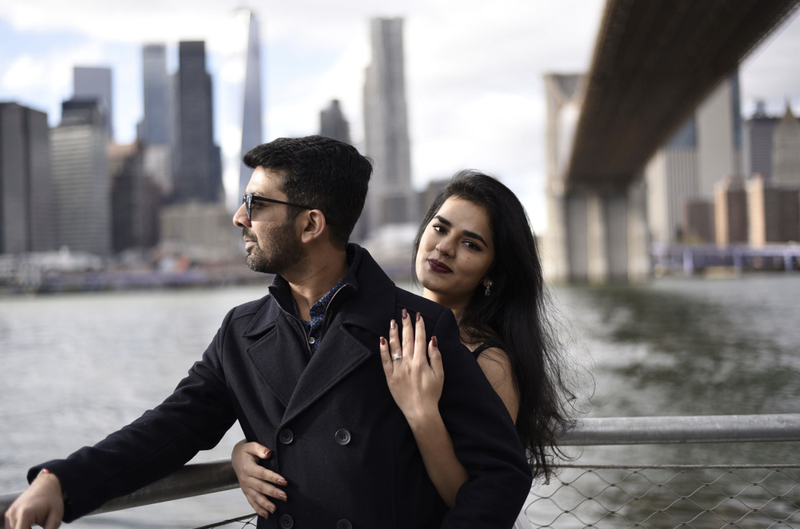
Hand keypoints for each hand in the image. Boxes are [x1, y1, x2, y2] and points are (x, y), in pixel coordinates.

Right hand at [4, 470, 63, 528]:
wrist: (47, 485)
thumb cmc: (53, 501)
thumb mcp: (56, 517)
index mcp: (25, 514)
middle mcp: (13, 513)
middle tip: (37, 527)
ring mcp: (9, 514)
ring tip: (34, 526)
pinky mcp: (8, 514)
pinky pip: (12, 528)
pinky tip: (30, 526)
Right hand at [231, 440, 287, 518]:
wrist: (235, 457)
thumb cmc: (245, 451)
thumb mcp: (251, 445)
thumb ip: (259, 448)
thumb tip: (268, 452)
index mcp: (248, 467)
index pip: (262, 474)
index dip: (273, 478)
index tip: (284, 481)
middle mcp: (246, 479)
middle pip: (260, 487)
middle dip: (273, 492)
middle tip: (284, 496)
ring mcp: (246, 486)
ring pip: (256, 497)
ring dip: (266, 504)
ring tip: (275, 509)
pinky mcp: (246, 491)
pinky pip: (251, 502)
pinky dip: (258, 509)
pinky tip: (266, 514)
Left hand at [380, 309, 443, 425]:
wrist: (420, 411)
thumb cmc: (432, 393)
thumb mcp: (440, 374)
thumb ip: (436, 356)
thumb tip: (432, 340)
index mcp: (421, 361)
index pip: (420, 338)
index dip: (419, 325)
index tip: (418, 315)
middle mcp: (408, 363)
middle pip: (406, 339)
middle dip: (406, 324)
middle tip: (404, 312)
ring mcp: (397, 369)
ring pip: (394, 347)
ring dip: (394, 332)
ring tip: (393, 321)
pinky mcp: (390, 376)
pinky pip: (385, 360)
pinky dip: (383, 349)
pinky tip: (382, 339)